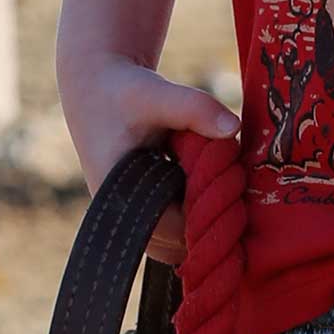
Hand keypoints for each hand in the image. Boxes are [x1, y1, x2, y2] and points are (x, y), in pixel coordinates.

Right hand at [58, 55, 239, 265]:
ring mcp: (131, 218)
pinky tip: (207, 181)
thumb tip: (233, 129)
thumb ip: (194, 108)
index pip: (167, 230)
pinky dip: (196, 211)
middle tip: (228, 182)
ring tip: (215, 179)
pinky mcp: (144, 211)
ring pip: (176, 242)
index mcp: (116, 194)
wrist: (99, 88)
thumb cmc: (124, 91)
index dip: (204, 216)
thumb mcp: (157, 93)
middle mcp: (120, 215)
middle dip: (207, 219)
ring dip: (202, 218)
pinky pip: (176, 229)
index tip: (230, 189)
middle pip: (175, 245)